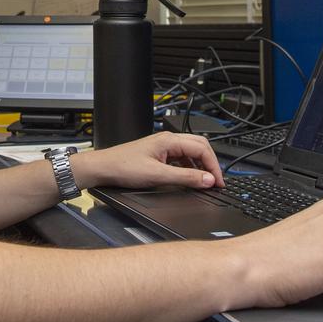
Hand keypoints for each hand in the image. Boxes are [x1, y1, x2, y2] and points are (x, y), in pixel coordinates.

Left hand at [74, 131, 224, 191]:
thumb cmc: (123, 167)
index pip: (202, 148)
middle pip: (200, 146)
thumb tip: (207, 179)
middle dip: (211, 163)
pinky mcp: (158, 154)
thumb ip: (185, 178)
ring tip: (206, 181)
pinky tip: (190, 177)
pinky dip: (190, 167)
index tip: (219, 181)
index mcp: (169, 140)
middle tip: (216, 181)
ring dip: (201, 165)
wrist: (103, 168)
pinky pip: (181, 157)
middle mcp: (168, 140)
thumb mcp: (158, 176)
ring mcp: (163, 146)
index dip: (214, 166)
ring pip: (191, 151)